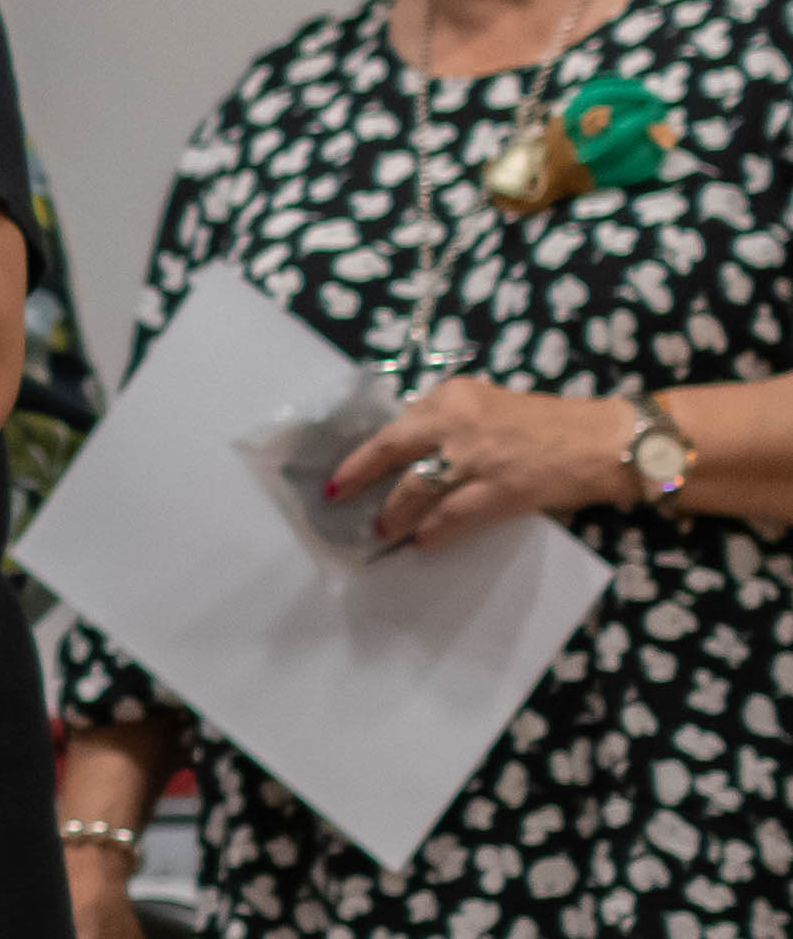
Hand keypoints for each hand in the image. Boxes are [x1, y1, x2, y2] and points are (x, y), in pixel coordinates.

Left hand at [321, 376, 633, 550]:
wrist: (604, 441)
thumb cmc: (548, 425)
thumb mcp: (490, 406)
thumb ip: (449, 423)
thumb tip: (406, 454)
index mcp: (454, 395)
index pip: (397, 423)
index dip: (366, 450)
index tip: (344, 466)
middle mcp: (458, 420)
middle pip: (389, 449)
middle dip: (356, 476)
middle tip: (335, 497)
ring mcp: (476, 457)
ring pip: (413, 490)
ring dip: (392, 514)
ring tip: (382, 530)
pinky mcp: (498, 490)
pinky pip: (449, 517)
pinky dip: (431, 532)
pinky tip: (422, 543)